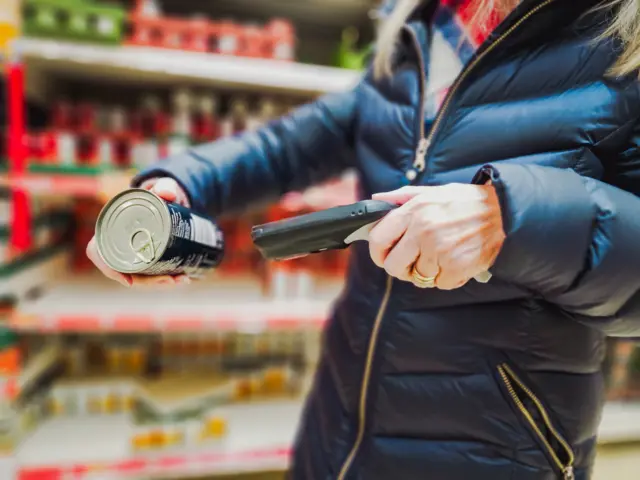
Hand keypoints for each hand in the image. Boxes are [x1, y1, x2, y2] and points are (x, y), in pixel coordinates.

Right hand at [86, 177, 191, 287]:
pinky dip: (167, 279)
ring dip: (160, 283)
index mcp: (111, 227)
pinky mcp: (148, 258)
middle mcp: (119, 243)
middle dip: (149, 281)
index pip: (98, 253)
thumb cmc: (159, 192)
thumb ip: (166, 186)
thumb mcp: (163, 186)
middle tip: (171, 280)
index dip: (109, 269)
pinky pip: (152, 274)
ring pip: (141, 277)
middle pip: (126, 272)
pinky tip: (184, 278)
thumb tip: (168, 193)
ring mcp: (133, 253)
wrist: (172, 197)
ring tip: (182, 278)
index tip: (130, 281)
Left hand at [368, 183, 504, 289]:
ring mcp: (439, 251)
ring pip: (418, 277)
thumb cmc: (465, 202)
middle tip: (412, 264)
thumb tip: (376, 199)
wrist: (504, 211)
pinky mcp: (456, 267)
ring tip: (442, 256)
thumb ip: (401, 197)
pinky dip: (447, 277)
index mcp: (413, 211)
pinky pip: (439, 284)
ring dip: (428, 272)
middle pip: (393, 266)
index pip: (378, 240)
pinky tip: (456, 262)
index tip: (384, 257)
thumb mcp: (431, 191)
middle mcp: (423, 231)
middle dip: (401, 268)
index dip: (378, 253)